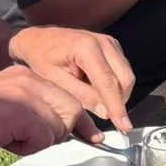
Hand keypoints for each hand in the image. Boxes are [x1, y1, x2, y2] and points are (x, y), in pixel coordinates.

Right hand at [0, 64, 83, 159]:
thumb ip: (32, 111)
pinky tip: (3, 141)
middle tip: (27, 139)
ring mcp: (26, 93)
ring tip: (9, 138)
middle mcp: (29, 78)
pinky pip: (44, 138)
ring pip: (60, 126)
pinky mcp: (21, 112)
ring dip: (39, 141)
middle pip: (72, 110)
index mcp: (25, 75)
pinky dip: (27, 148)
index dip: (76, 121)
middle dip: (59, 132)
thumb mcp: (4, 107)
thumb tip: (63, 130)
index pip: (67, 97)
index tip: (92, 136)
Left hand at [6, 25, 135, 133]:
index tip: (124, 125)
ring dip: (117, 93)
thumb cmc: (41, 58)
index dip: (117, 107)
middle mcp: (102, 42)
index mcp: (86, 48)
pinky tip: (96, 87)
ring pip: (127, 75)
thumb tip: (105, 112)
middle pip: (125, 79)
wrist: (38, 39)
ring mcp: (110, 43)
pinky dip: (115, 84)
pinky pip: (123, 70)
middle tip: (105, 115)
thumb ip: (82, 96)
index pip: (108, 83)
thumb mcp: (56, 81)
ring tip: (94, 97)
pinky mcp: (113, 47)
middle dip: (119, 101)